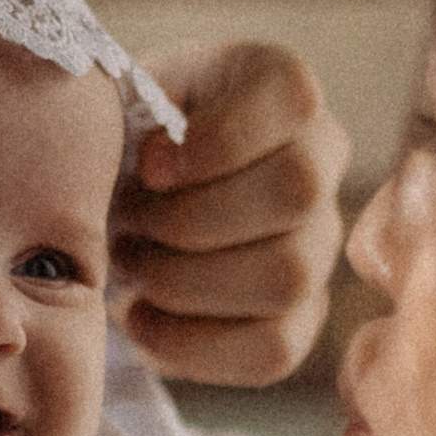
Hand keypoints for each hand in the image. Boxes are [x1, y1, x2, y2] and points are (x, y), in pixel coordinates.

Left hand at [115, 41, 351, 386]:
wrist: (114, 197)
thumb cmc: (117, 138)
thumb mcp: (117, 95)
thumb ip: (129, 107)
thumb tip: (152, 155)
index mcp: (280, 86)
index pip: (295, 99)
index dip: (219, 140)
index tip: (148, 165)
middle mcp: (320, 160)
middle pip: (296, 192)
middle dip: (190, 218)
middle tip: (128, 221)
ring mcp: (318, 243)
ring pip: (287, 276)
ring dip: (184, 280)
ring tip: (130, 264)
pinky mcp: (300, 317)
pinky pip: (272, 350)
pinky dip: (191, 343)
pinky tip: (140, 315)